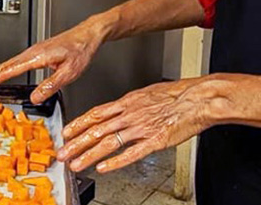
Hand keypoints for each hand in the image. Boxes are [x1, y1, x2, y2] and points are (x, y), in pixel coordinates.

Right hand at [0, 19, 107, 103]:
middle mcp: (33, 52)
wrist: (87, 35)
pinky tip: (2, 75)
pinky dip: (4, 70)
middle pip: (3, 66)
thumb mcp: (70, 72)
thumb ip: (51, 85)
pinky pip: (15, 62)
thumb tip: (35, 98)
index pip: (9, 70)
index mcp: (37, 56)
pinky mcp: (37, 53)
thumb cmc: (81, 50)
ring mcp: (34, 52)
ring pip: (8, 64)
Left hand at [57, 78, 214, 172]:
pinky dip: (116, 161)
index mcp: (128, 102)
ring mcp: (141, 128)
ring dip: (89, 154)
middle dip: (77, 143)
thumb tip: (120, 109)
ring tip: (76, 164)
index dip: (79, 124)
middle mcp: (130, 114)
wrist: (198, 98)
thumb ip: (131, 104)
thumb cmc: (178, 95)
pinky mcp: (155, 141)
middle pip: (97, 129)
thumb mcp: (147, 93)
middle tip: (63, 152)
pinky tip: (103, 167)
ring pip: (109, 142)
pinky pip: (132, 153)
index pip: (96, 113)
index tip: (66, 132)